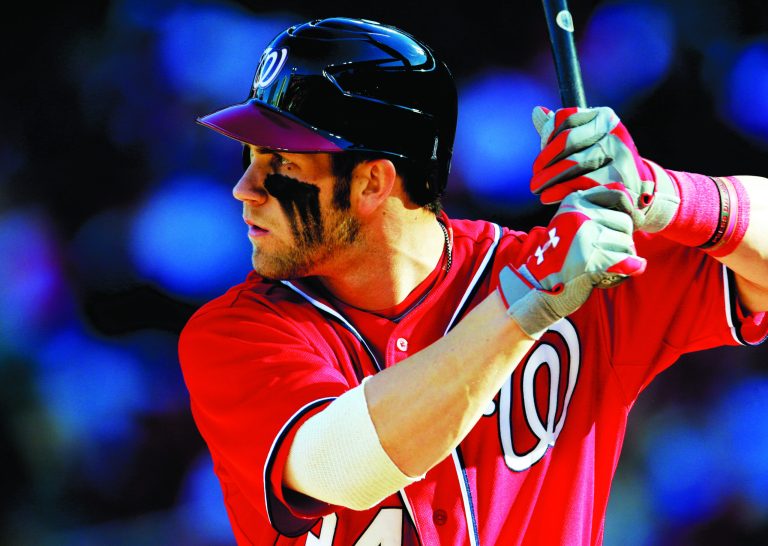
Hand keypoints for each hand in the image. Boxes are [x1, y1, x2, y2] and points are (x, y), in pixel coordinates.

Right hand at [499, 186, 645, 337]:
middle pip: (625, 222)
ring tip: (605, 264)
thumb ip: (595, 209)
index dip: (627, 210)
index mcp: (574, 203)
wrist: (539, 285)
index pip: (617, 195)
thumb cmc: (560, 255)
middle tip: (606, 252)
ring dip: (623, 257)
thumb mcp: (570, 222)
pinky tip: (623, 271)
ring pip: (628, 243)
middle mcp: (580, 216)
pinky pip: (629, 262)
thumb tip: (635, 203)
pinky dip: (631, 268)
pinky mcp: (593, 261)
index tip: (622, 226)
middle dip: (621, 239)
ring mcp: (586, 238)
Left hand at [530, 106, 679, 232]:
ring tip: (538, 190)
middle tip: (534, 178)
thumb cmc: (602, 163)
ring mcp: (620, 156)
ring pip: (574, 163)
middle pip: (568, 140)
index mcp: (605, 117)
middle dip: (545, 160)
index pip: (566, 118)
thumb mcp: (585, 142)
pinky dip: (561, 191)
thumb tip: (536, 112)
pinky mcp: (619, 180)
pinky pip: (582, 183)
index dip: (547, 137)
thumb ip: (561, 130)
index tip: (541, 155)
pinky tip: (550, 196)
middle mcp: (614, 133)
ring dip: (549, 178)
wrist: (636, 190)